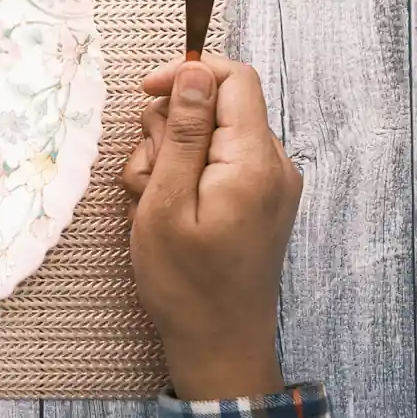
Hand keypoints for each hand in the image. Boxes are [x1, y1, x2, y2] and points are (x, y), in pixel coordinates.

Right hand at [121, 54, 301, 399]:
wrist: (218, 344)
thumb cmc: (184, 283)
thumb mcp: (166, 203)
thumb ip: (184, 133)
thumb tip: (194, 73)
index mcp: (252, 162)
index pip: (233, 78)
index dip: (186, 73)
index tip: (144, 91)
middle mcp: (272, 165)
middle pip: (215, 107)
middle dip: (168, 129)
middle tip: (144, 177)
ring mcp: (269, 183)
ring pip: (209, 135)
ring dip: (169, 157)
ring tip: (150, 202)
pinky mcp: (258, 198)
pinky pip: (217, 163)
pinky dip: (184, 175)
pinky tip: (165, 211)